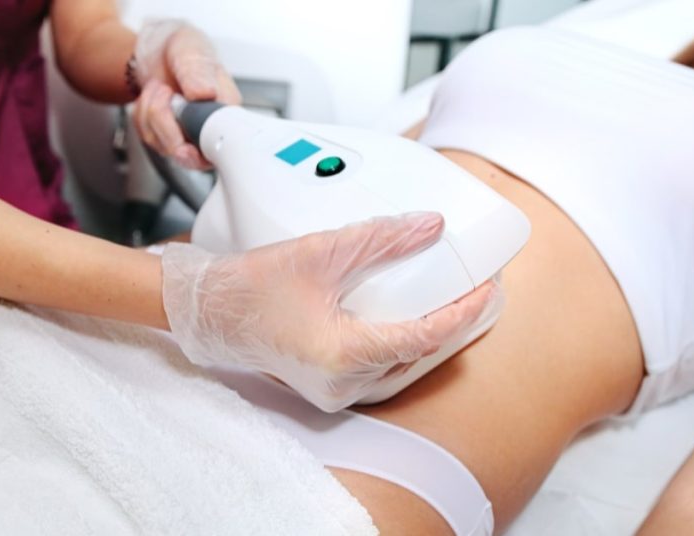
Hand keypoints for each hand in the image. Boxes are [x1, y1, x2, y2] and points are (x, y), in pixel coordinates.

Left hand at [132, 20, 240, 168]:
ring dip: (151, 114)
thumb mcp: (191, 49)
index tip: (184, 146)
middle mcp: (210, 128)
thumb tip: (206, 93)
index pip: (221, 144)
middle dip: (167, 125)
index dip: (201, 150)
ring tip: (161, 89)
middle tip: (166, 91)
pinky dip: (142, 116)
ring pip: (165, 147)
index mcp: (226, 108)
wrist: (159, 50)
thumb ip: (198, 71)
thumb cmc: (183, 49)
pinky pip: (149, 139)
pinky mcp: (168, 138)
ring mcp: (189, 136)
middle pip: (191, 155)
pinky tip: (153, 99)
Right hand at [161, 212, 497, 411]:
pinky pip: (379, 367)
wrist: (208, 310)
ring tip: (450, 300)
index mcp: (342, 355)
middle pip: (417, 354)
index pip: (423, 337)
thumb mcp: (319, 253)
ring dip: (426, 334)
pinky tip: (408, 317)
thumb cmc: (249, 287)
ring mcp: (334, 390)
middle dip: (451, 322)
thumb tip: (428, 226)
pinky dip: (399, 342)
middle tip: (477, 290)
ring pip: (400, 364)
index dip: (461, 313)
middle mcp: (342, 383)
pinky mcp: (328, 386)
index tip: (485, 289)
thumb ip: (379, 239)